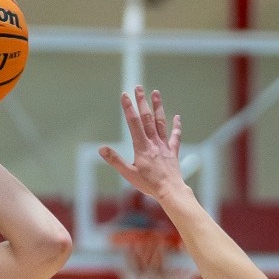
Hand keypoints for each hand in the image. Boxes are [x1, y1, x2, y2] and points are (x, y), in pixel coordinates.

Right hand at [98, 86, 185, 201]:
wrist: (170, 190)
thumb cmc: (149, 184)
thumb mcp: (128, 174)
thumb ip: (115, 160)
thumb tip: (101, 149)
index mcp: (142, 147)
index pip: (133, 123)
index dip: (129, 108)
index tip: (125, 95)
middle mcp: (154, 143)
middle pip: (147, 118)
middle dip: (142, 102)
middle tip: (139, 87)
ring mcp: (164, 146)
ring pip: (161, 122)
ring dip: (158, 107)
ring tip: (156, 93)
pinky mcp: (173, 152)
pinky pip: (175, 137)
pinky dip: (176, 126)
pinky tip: (177, 117)